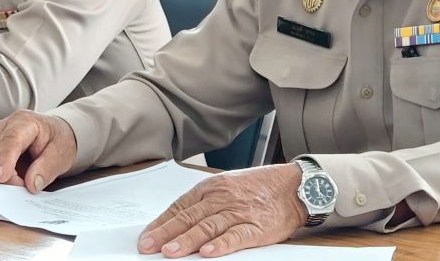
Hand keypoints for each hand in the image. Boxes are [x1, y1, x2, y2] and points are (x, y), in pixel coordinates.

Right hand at [0, 110, 76, 198]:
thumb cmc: (57, 140)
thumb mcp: (62, 152)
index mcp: (23, 122)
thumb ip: (47, 167)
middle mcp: (2, 128)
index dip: (4, 160)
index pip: (9, 140)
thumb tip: (31, 185)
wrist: (54, 136)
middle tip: (17, 192)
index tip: (3, 178)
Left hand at [137, 164, 306, 257]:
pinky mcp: (257, 227)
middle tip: (148, 247)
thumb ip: (204, 204)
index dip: (161, 224)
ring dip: (188, 240)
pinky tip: (209, 253)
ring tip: (170, 252)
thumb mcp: (227, 187)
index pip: (181, 207)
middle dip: (167, 234)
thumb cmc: (258, 188)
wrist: (294, 186)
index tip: (145, 238)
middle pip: (190, 218)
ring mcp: (240, 212)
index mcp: (212, 188)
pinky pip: (237, 236)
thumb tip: (177, 223)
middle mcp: (223, 198)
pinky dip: (222, 245)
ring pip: (209, 227)